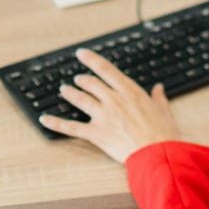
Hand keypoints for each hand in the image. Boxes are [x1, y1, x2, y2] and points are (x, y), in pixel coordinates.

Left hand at [39, 48, 181, 162]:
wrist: (157, 154)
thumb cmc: (163, 134)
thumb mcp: (164, 110)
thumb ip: (158, 98)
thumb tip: (159, 89)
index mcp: (130, 92)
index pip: (105, 69)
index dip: (91, 60)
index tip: (82, 54)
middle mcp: (113, 100)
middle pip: (91, 83)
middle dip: (82, 79)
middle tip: (77, 78)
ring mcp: (103, 116)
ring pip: (80, 99)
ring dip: (70, 93)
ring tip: (64, 90)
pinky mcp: (96, 134)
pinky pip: (72, 127)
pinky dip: (56, 123)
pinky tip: (45, 119)